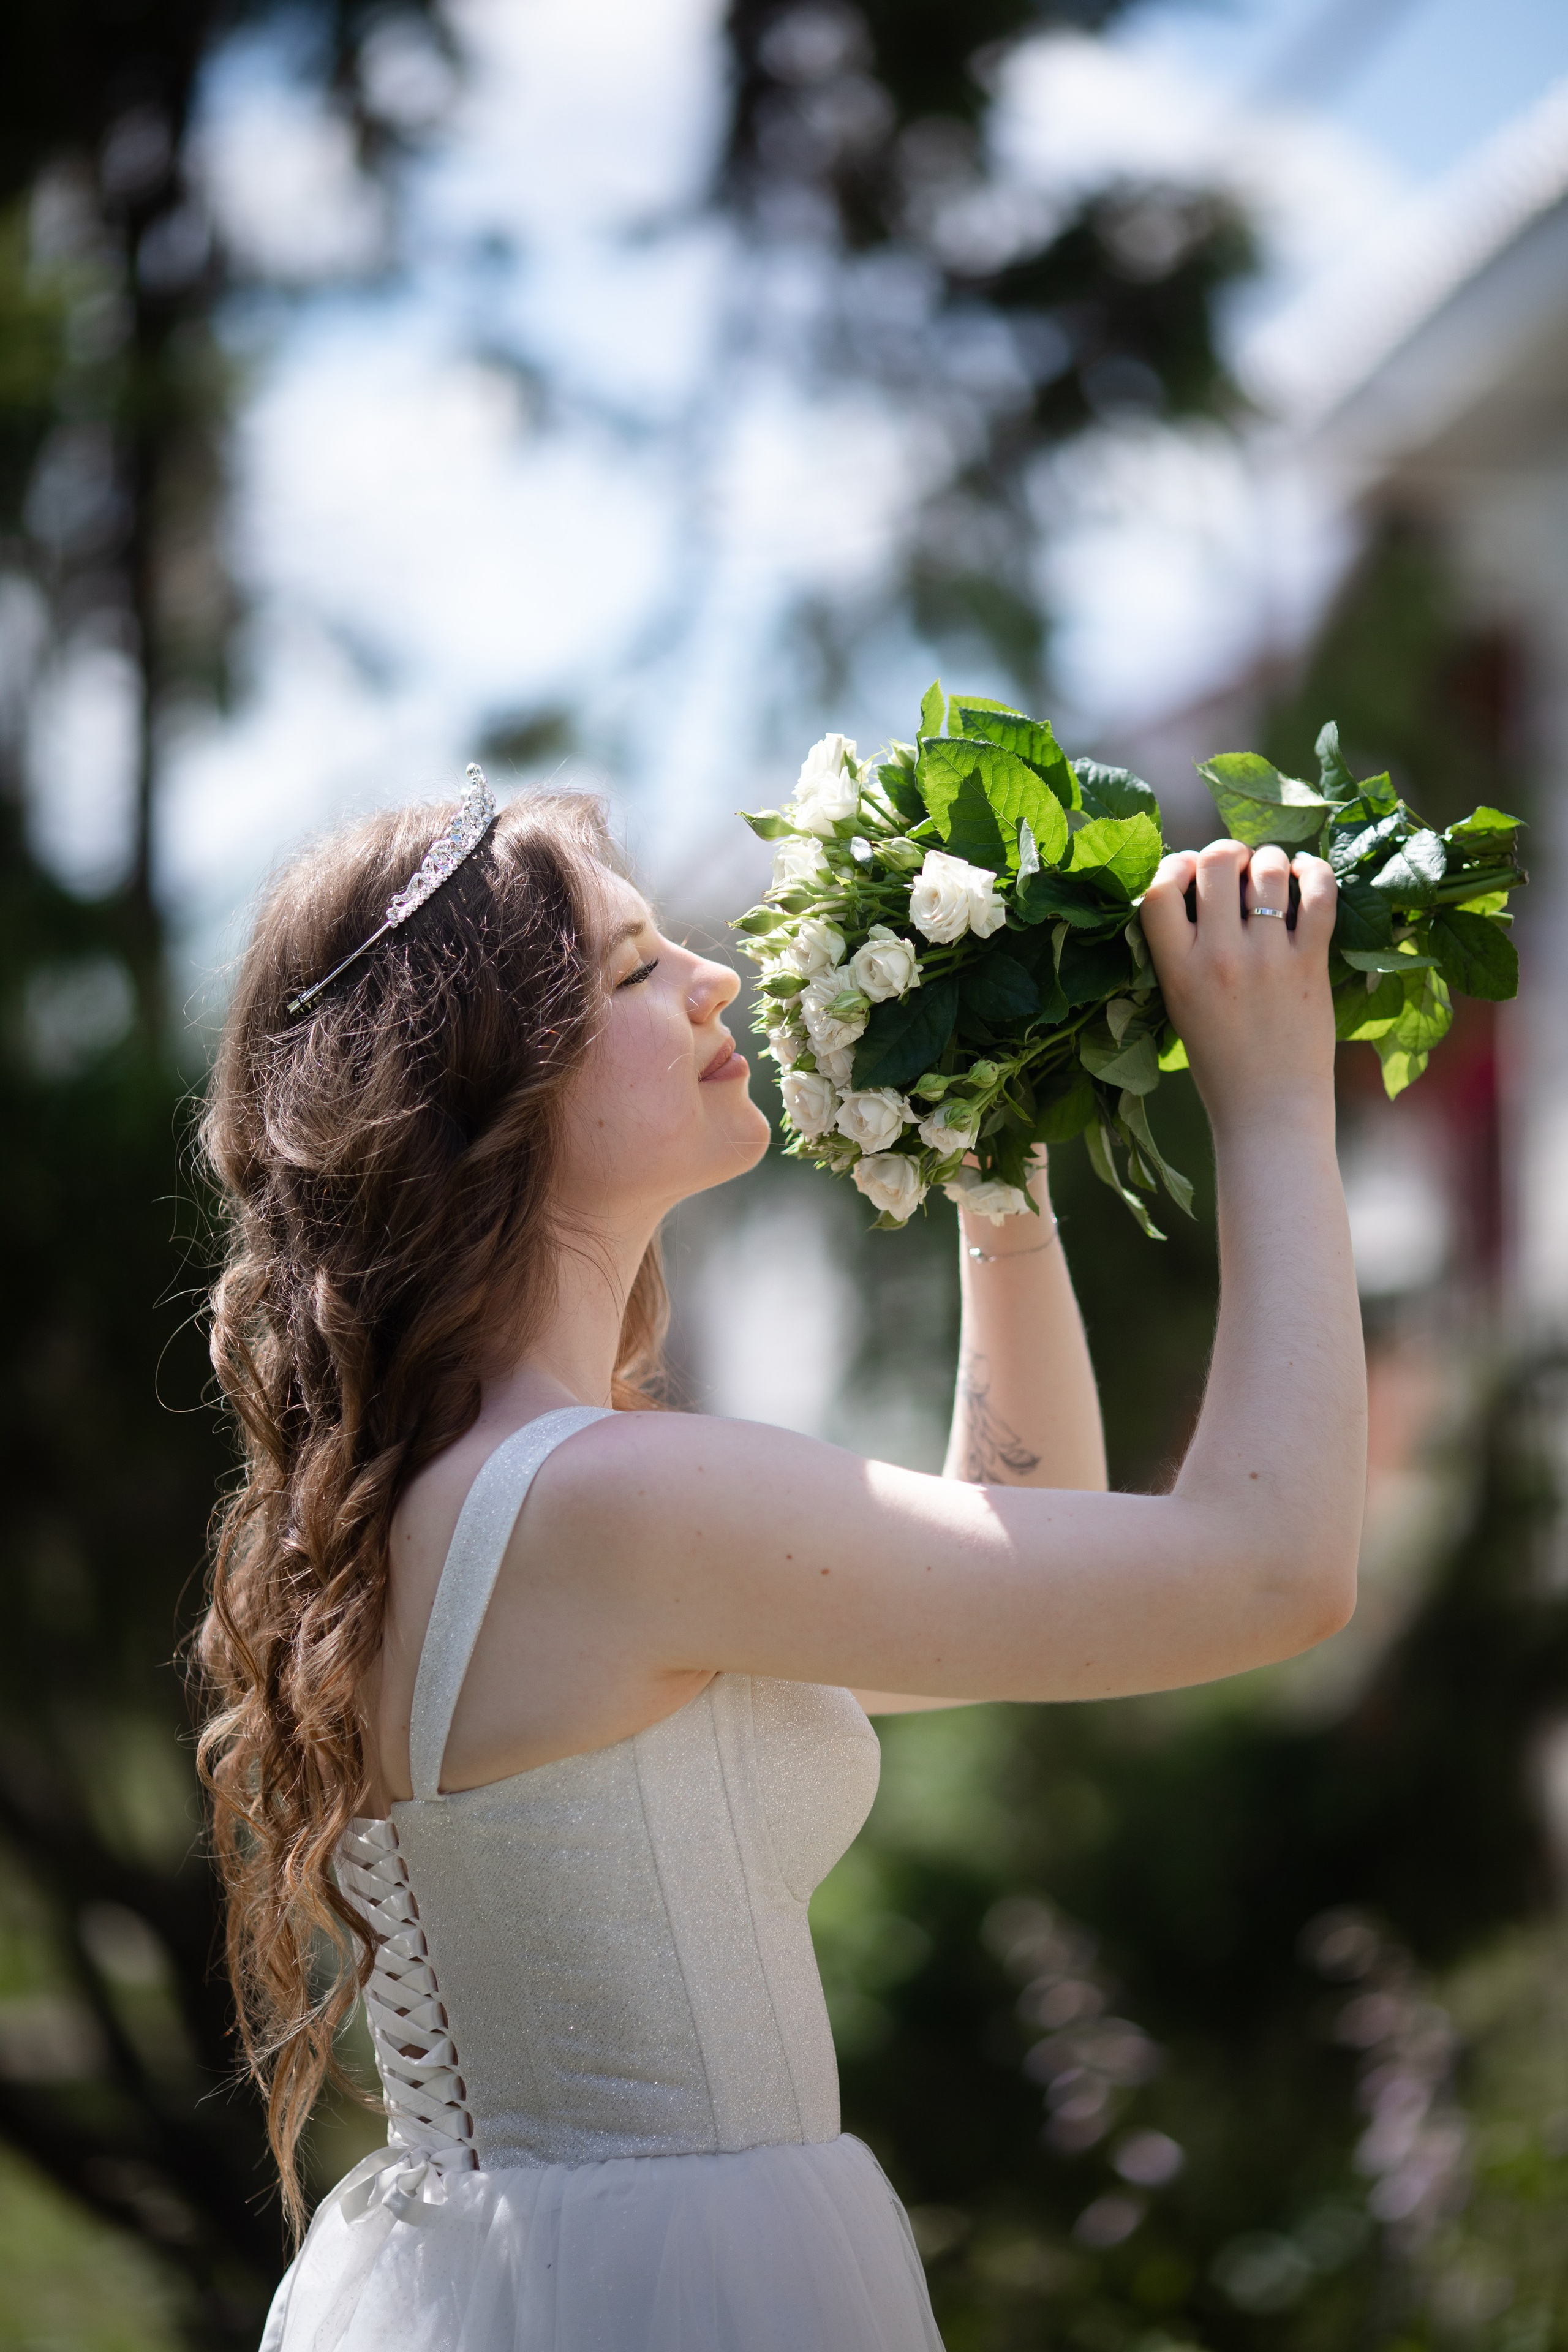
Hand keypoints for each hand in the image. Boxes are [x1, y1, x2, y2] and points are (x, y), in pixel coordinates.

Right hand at [1139, 840, 1336, 1133]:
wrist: (1268, 1110)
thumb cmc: (1219, 1061)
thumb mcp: (1179, 1004)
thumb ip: (1181, 951)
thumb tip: (1195, 888)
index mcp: (1177, 970)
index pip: (1157, 889)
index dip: (1173, 866)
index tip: (1188, 874)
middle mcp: (1219, 958)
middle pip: (1215, 863)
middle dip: (1226, 853)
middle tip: (1237, 867)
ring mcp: (1268, 959)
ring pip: (1268, 869)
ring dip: (1270, 859)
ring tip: (1273, 873)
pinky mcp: (1311, 964)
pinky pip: (1320, 894)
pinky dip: (1316, 871)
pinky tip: (1307, 873)